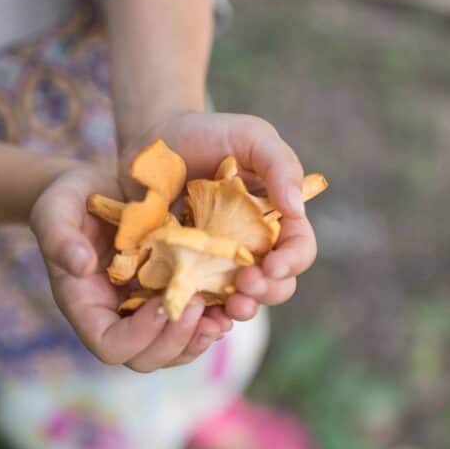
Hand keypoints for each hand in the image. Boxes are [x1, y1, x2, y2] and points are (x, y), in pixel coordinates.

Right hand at [30, 164, 231, 370]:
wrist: (95, 187)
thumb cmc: (68, 199)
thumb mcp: (55, 210)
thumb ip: (59, 237)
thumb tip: (80, 266)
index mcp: (86, 307)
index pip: (110, 345)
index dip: (138, 337)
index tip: (161, 305)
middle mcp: (116, 318)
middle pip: (146, 358)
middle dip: (175, 341)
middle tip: (199, 307)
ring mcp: (143, 311)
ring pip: (174, 348)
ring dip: (199, 338)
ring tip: (222, 315)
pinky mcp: (168, 295)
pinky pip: (191, 323)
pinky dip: (211, 319)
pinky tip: (229, 301)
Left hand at [121, 111, 317, 320]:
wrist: (151, 142)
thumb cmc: (206, 134)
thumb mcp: (249, 135)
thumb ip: (279, 164)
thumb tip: (297, 209)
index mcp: (276, 219)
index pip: (298, 248)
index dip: (292, 261)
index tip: (272, 264)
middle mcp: (252, 247)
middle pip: (277, 284)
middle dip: (267, 290)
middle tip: (245, 284)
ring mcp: (219, 264)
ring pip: (242, 299)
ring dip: (241, 308)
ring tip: (228, 304)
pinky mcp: (185, 273)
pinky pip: (201, 303)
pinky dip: (204, 314)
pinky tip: (196, 312)